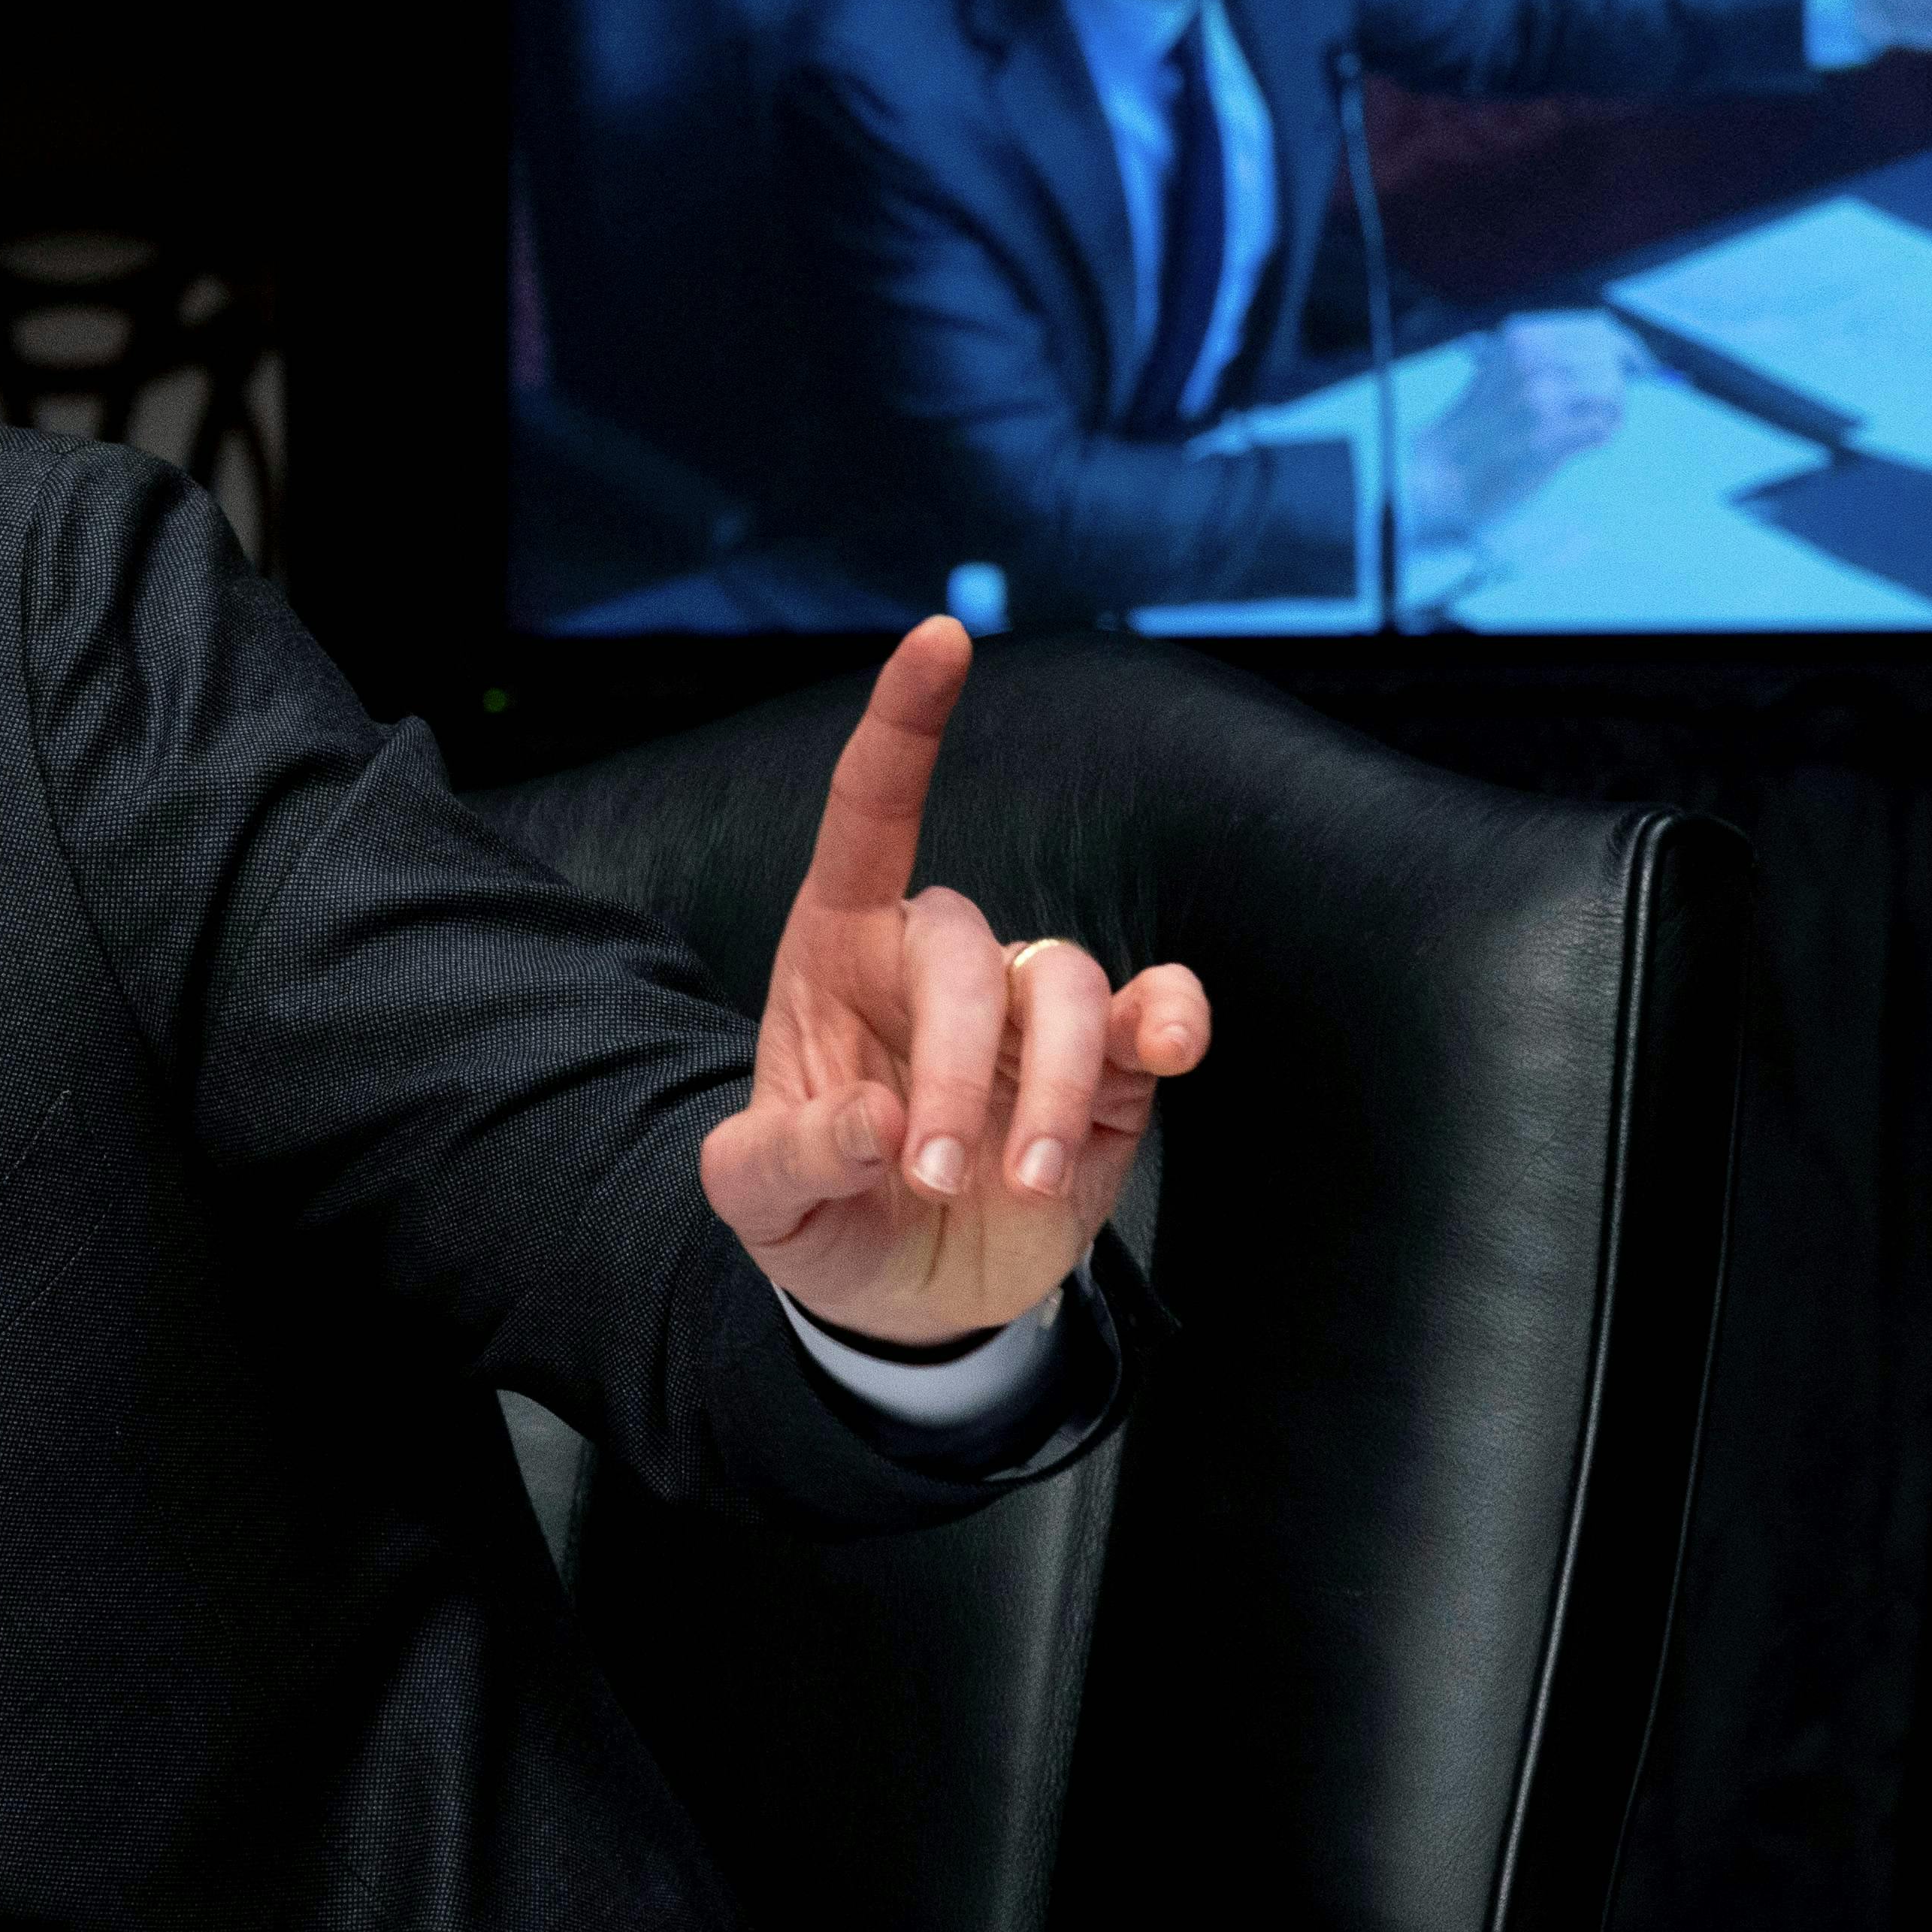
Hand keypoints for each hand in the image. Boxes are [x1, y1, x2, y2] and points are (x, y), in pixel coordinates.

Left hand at [701, 618, 1210, 1345]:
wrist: (901, 1295)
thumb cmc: (819, 1211)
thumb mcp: (759, 1201)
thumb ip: (789, 1161)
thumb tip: (875, 1127)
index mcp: (838, 953)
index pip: (869, 814)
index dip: (904, 727)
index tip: (941, 636)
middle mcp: (939, 962)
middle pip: (970, 951)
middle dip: (957, 1065)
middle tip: (933, 1173)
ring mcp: (1028, 1014)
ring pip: (1068, 986)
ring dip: (1052, 1087)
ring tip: (1025, 1180)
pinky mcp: (1108, 1071)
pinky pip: (1155, 1013)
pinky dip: (1172, 1023)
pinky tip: (1167, 1054)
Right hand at [1405, 311, 1635, 539]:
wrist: (1438, 472)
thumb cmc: (1475, 428)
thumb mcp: (1503, 370)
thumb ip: (1551, 356)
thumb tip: (1619, 353)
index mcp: (1522, 338)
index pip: (1598, 328)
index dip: (1627, 347)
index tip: (1640, 366)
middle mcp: (1532, 362)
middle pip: (1611, 359)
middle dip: (1619, 384)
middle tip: (1607, 409)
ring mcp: (1540, 400)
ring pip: (1612, 392)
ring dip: (1612, 413)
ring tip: (1590, 430)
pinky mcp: (1548, 439)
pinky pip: (1603, 428)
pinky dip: (1603, 437)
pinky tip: (1583, 445)